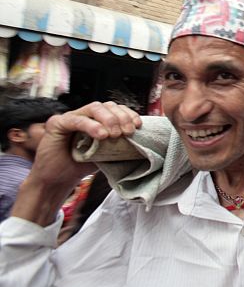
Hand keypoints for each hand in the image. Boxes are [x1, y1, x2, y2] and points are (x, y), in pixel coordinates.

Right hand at [12, 102, 140, 224]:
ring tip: (114, 135)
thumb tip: (144, 142)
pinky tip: (101, 135)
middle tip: (128, 133)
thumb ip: (120, 143)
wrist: (58, 180)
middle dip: (121, 117)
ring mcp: (70, 117)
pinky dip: (91, 126)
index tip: (138, 126)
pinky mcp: (57, 123)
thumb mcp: (107, 153)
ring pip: (94, 108)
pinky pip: (76, 119)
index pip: (117, 109)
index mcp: (98, 119)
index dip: (129, 114)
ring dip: (109, 119)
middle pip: (108, 106)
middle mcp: (85, 114)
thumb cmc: (82, 165)